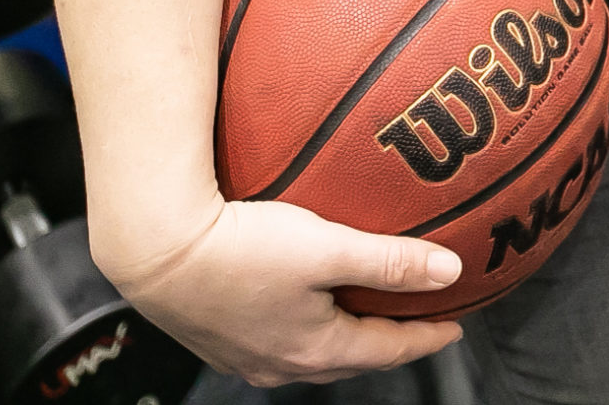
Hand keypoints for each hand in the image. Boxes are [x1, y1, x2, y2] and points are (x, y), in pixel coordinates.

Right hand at [106, 199, 463, 386]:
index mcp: (314, 350)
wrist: (154, 248)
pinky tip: (303, 300)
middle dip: (388, 341)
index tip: (455, 324)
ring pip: (312, 351)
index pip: (388, 351)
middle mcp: (279, 363)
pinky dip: (307, 324)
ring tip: (365, 308)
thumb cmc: (238, 245)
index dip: (426, 337)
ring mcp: (245, 355)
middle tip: (417, 319)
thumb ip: (391, 260)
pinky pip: (278, 338)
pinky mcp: (217, 336)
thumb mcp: (326, 247)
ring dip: (345, 334)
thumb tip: (451, 272)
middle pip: (351, 357)